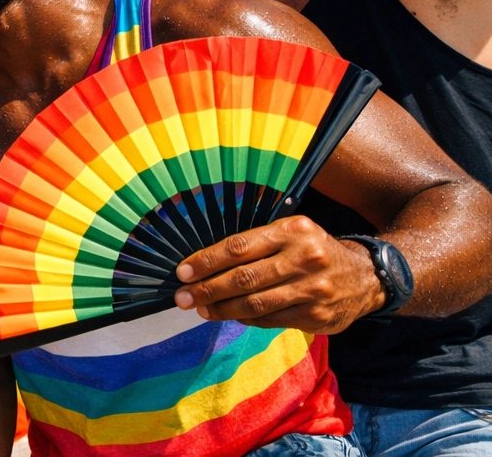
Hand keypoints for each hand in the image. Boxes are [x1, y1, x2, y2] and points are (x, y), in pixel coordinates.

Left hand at [174, 216, 384, 332]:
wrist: (368, 277)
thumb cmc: (315, 251)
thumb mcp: (292, 233)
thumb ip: (256, 244)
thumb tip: (207, 263)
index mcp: (293, 230)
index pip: (239, 247)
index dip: (206, 261)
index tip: (183, 272)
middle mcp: (305, 259)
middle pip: (244, 278)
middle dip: (207, 289)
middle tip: (183, 297)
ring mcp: (313, 291)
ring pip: (255, 304)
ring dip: (222, 309)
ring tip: (200, 309)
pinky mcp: (318, 317)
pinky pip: (271, 320)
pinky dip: (246, 319)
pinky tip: (230, 316)